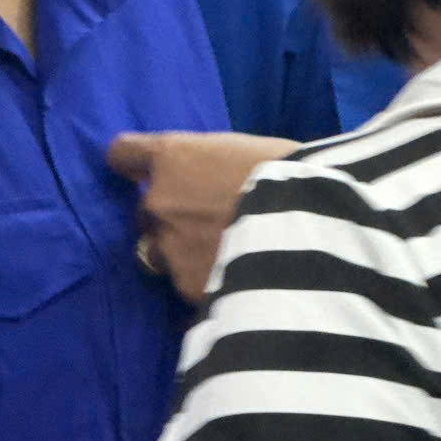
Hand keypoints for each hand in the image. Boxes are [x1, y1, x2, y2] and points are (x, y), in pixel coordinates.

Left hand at [108, 130, 296, 302]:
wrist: (317, 224)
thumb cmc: (295, 173)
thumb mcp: (249, 152)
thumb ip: (213, 166)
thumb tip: (210, 178)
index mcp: (172, 158)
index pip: (123, 154)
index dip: (134, 165)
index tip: (145, 173)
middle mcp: (158, 201)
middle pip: (145, 213)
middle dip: (170, 219)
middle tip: (208, 225)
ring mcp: (169, 248)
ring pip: (160, 255)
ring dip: (182, 256)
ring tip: (223, 260)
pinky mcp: (189, 288)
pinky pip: (189, 286)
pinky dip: (207, 286)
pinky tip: (239, 283)